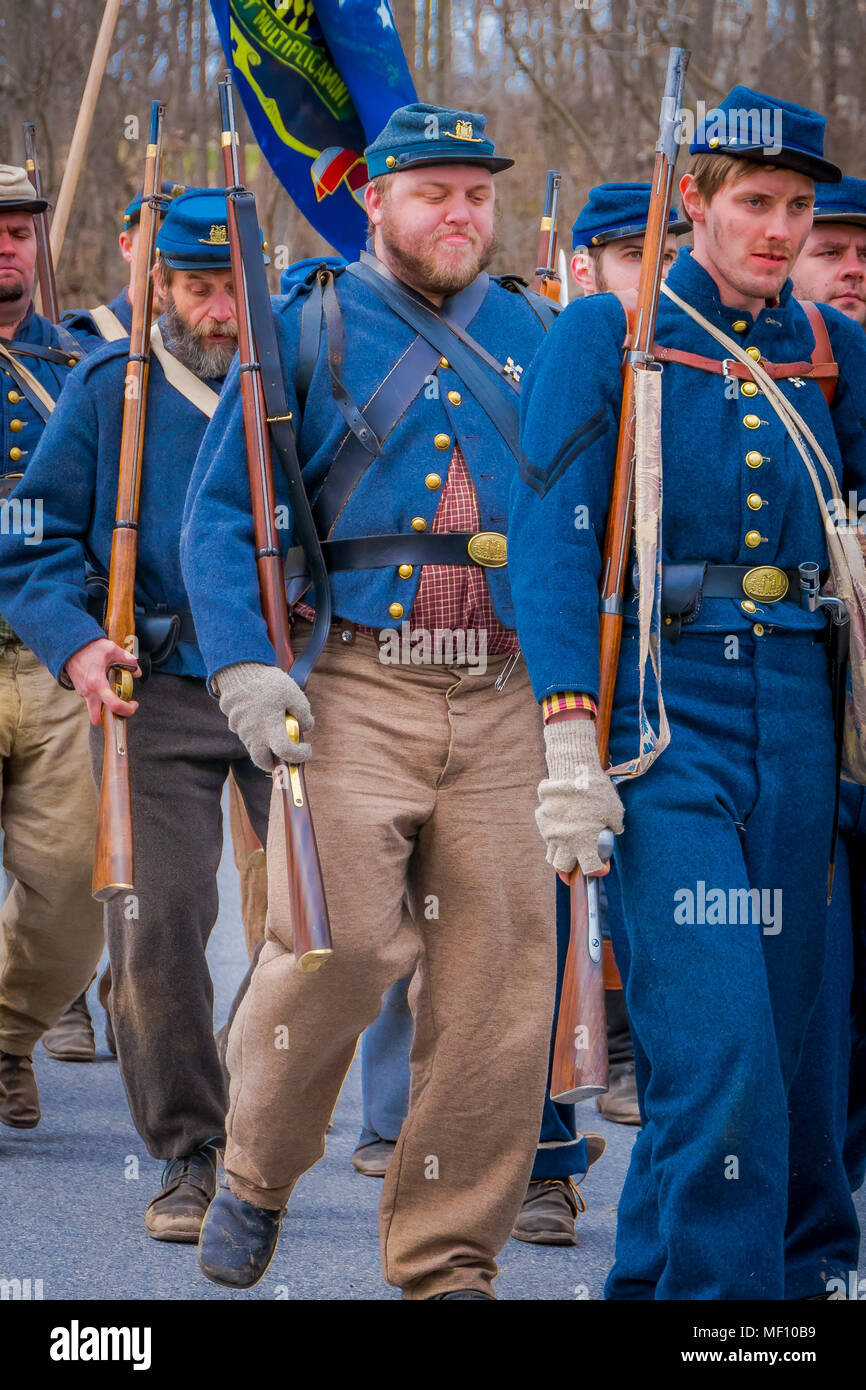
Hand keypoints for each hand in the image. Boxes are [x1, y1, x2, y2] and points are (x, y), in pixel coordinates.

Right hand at [64, 639, 140, 724]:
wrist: (69, 646)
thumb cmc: (90, 648)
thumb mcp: (111, 649)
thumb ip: (126, 659)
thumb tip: (137, 671)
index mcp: (98, 683)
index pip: (113, 705)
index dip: (127, 710)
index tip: (133, 704)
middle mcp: (88, 692)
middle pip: (97, 719)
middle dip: (111, 719)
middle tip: (122, 708)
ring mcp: (83, 693)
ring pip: (94, 710)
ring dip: (106, 709)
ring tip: (116, 695)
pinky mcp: (81, 691)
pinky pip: (91, 701)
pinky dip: (100, 700)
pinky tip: (106, 687)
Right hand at [214, 661, 313, 771]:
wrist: (238, 669)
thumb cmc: (267, 681)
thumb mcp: (293, 693)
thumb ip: (303, 712)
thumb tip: (305, 727)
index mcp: (270, 727)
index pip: (286, 753)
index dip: (300, 756)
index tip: (306, 748)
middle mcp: (253, 733)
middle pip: (263, 761)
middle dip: (275, 764)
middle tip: (284, 756)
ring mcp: (241, 730)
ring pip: (253, 748)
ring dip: (265, 747)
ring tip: (274, 730)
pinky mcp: (233, 723)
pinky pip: (245, 735)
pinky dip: (255, 734)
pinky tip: (261, 718)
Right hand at [536, 719, 623, 875]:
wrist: (574, 772)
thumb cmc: (598, 792)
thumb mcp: (614, 812)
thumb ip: (612, 827)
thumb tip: (612, 831)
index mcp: (586, 844)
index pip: (590, 869)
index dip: (597, 869)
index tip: (601, 865)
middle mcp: (566, 842)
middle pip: (562, 868)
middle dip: (570, 869)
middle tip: (577, 862)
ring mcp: (551, 833)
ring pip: (551, 855)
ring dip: (560, 855)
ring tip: (568, 847)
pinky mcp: (542, 821)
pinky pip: (546, 836)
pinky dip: (554, 836)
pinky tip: (562, 827)